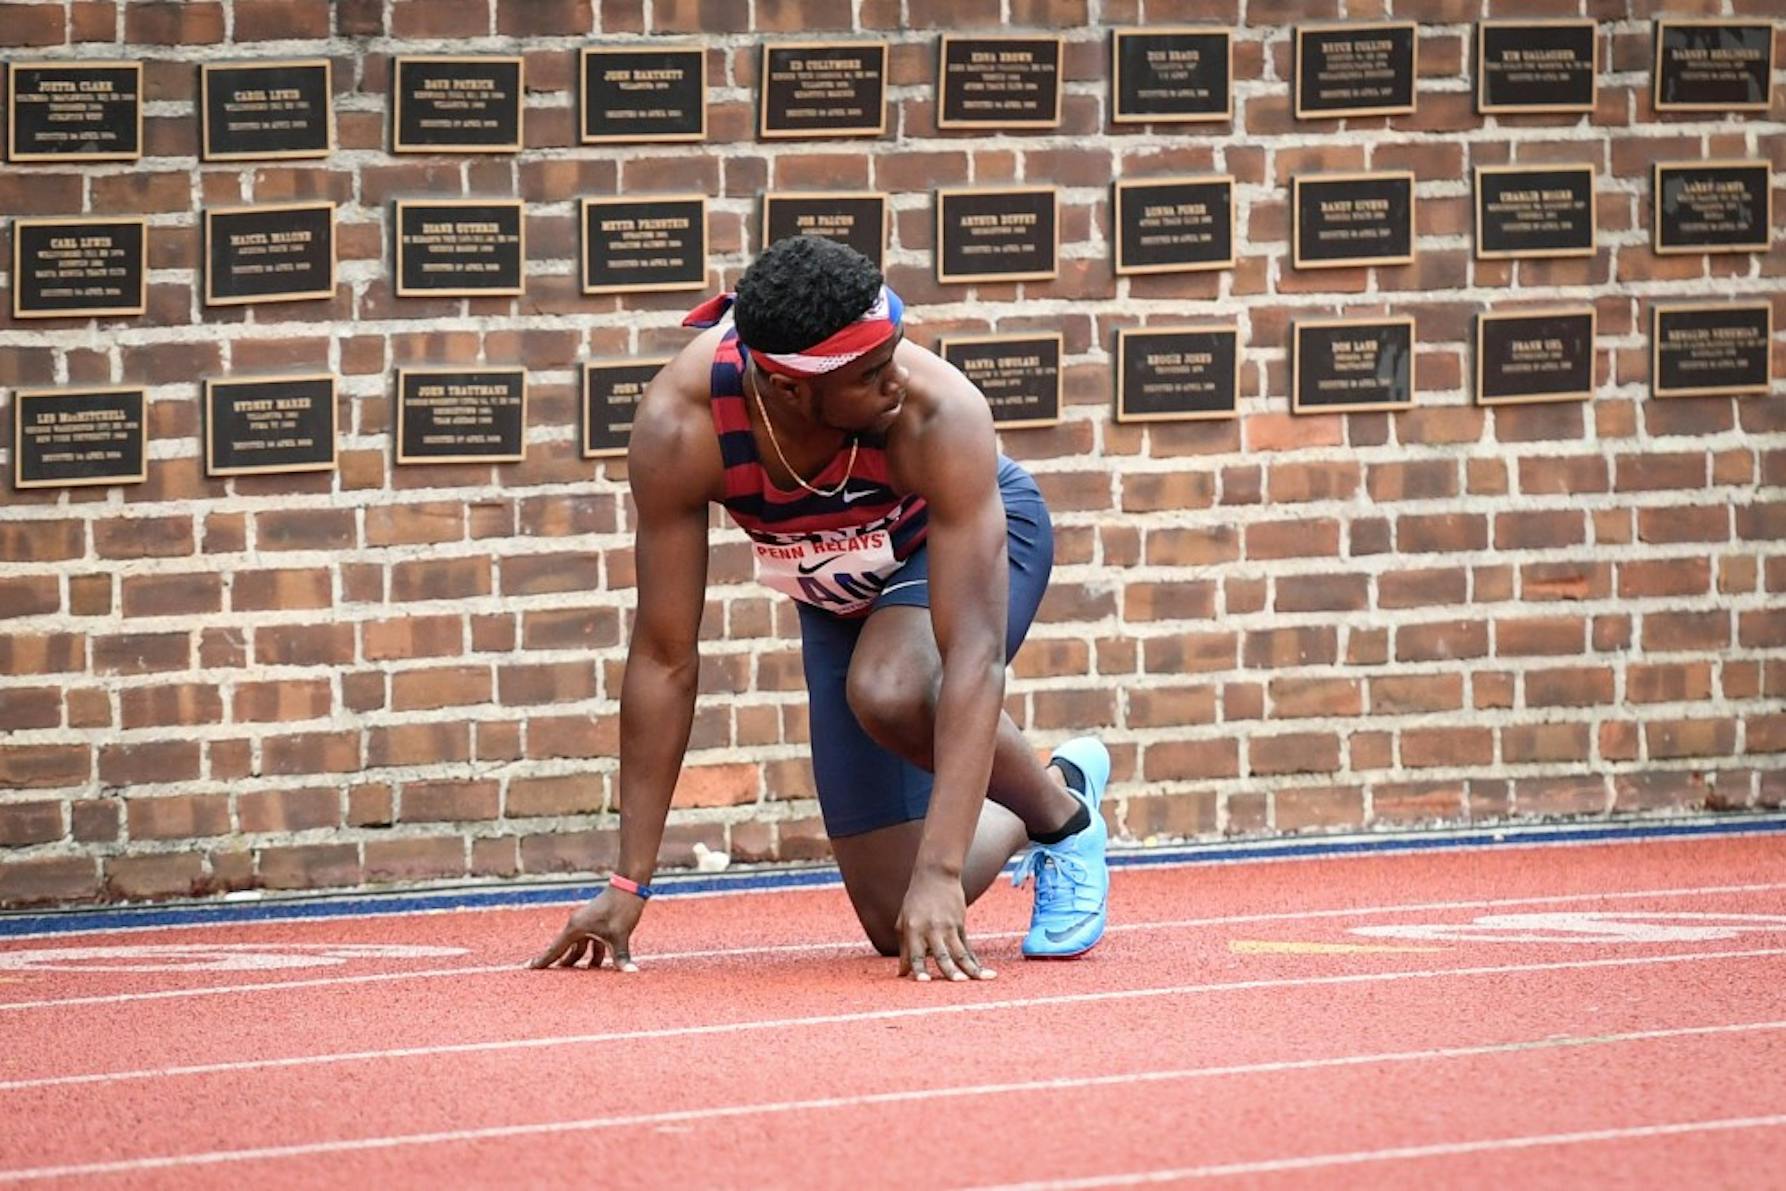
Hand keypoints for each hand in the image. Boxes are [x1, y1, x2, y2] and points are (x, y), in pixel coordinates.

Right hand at [529, 887, 645, 971]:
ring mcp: (587, 923)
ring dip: (579, 961)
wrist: (630, 885)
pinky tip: (597, 965)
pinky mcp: (597, 922)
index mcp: (576, 928)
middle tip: (550, 979)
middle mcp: (577, 925)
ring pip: (579, 947)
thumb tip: (629, 972)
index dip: (543, 960)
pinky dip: (593, 953)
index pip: (555, 949)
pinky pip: (590, 942)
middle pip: (565, 950)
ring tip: (576, 978)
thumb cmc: (620, 907)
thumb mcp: (620, 935)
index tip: (528, 968)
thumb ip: (620, 956)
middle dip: (561, 965)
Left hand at [896, 869, 994, 982]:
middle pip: (942, 954)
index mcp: (913, 929)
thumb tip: (901, 973)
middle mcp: (932, 929)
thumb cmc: (915, 900)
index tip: (923, 982)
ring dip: (970, 967)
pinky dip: (974, 960)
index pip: (916, 953)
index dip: (919, 968)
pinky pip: (968, 946)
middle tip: (958, 983)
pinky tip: (982, 972)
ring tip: (981, 979)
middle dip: (950, 970)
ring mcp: (948, 926)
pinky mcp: (960, 924)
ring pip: (960, 951)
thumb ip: (904, 948)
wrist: (936, 875)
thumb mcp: (903, 922)